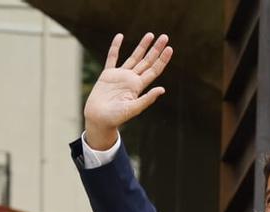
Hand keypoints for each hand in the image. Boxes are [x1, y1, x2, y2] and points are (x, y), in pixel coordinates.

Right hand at [83, 33, 173, 149]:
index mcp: (139, 87)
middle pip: (147, 61)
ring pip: (134, 57)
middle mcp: (131, 79)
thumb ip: (147, 98)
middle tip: (165, 37)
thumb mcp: (134, 108)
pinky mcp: (107, 74)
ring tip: (150, 34)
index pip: (154, 70)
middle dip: (156, 49)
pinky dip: (115, 47)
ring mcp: (120, 76)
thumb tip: (162, 89)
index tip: (170, 48)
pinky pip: (112, 57)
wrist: (99, 119)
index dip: (162, 59)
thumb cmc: (116, 118)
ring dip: (142, 46)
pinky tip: (120, 36)